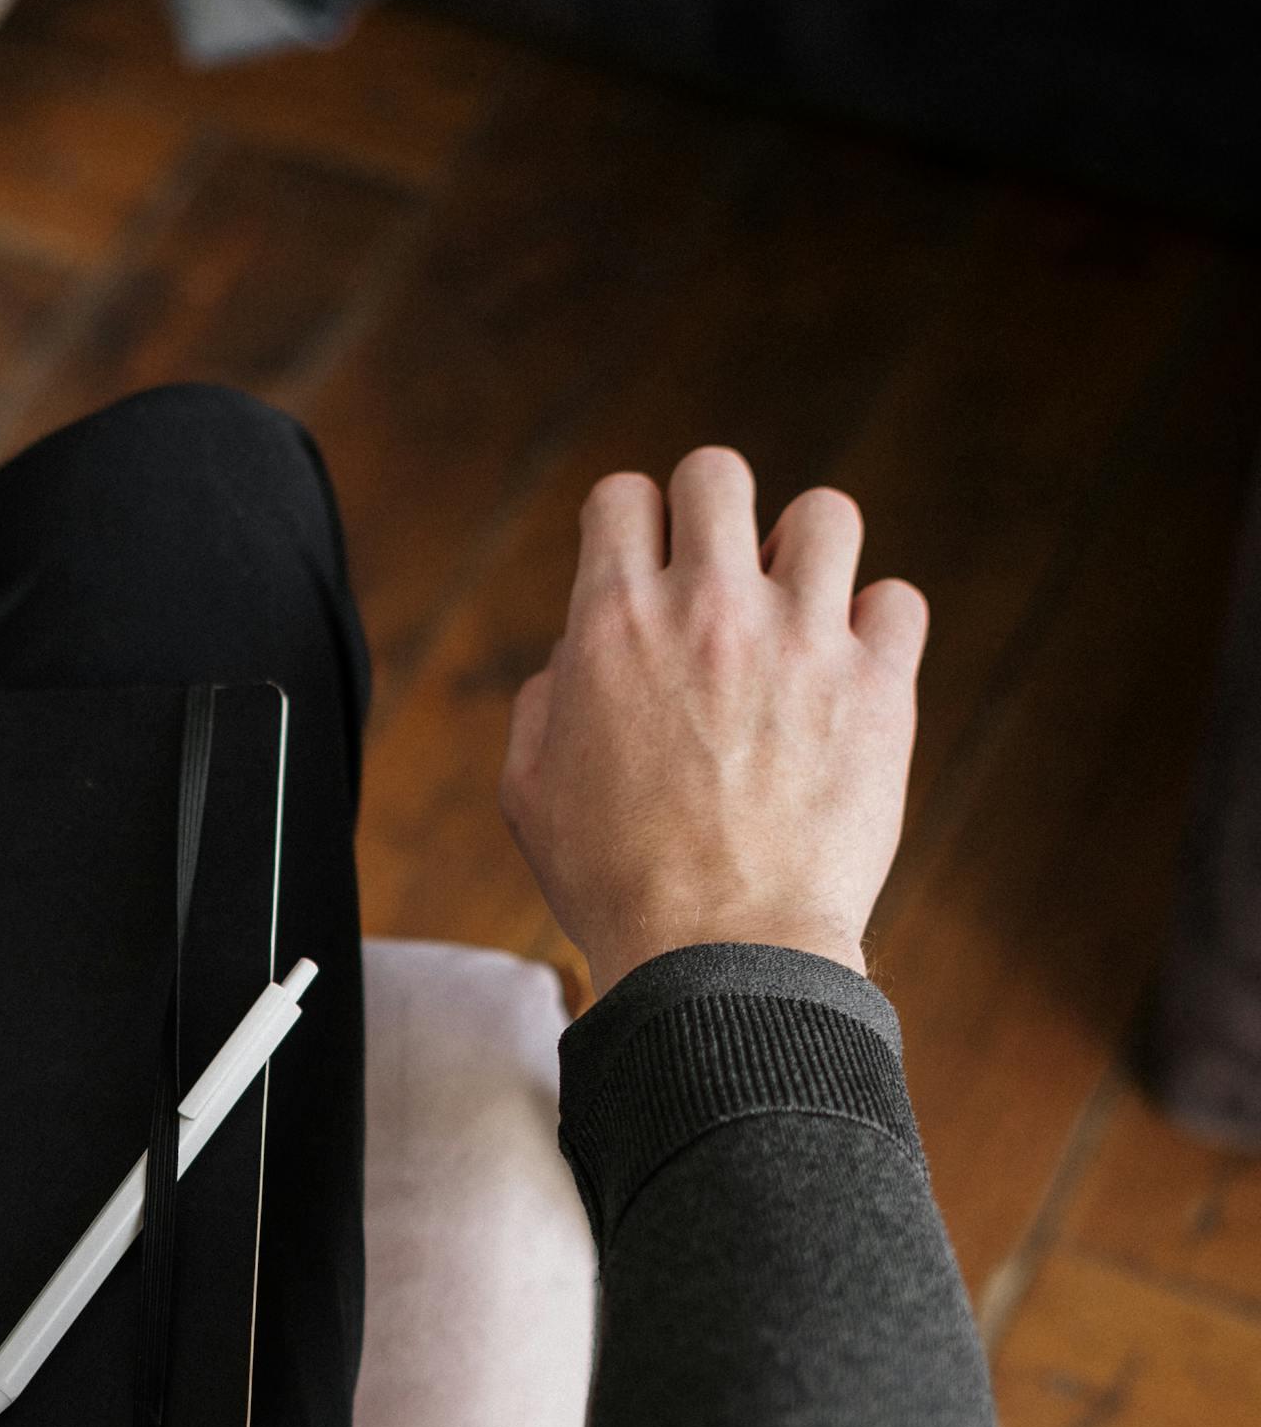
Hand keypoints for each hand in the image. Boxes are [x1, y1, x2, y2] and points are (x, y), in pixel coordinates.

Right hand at [499, 447, 926, 996]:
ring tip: (797, 609)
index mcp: (613, 623)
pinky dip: (877, 627)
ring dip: (806, 552)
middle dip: (712, 512)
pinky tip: (851, 670)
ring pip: (825, 513)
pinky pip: (898, 601)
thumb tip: (572, 662)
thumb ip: (543, 704)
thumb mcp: (528, 793)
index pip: (623, 494)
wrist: (721, 955)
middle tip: (719, 579)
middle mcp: (709, 608)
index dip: (629, 525)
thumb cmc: (615, 885)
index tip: (643, 570)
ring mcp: (803, 639)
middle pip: (718, 472)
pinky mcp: (879, 686)